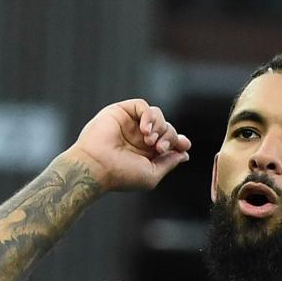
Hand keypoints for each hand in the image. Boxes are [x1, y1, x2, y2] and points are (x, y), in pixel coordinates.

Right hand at [64, 99, 191, 191]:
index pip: (169, 141)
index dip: (179, 141)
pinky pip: (142, 105)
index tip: (184, 144)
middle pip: (166, 128)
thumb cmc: (121, 175)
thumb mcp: (152, 174)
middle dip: (169, 137)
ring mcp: (130, 124)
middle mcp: (139, 138)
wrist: (97, 166)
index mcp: (146, 153)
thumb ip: (168, 163)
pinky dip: (148, 116)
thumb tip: (184, 154)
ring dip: (159, 127)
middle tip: (159, 148)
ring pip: (157, 115)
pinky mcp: (120, 112)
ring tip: (150, 140)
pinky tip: (144, 129)